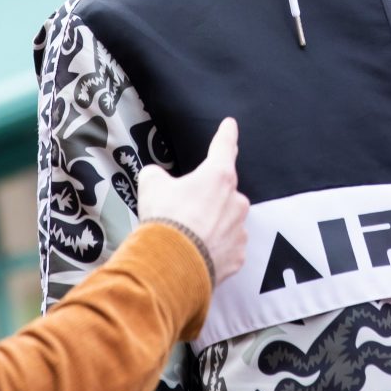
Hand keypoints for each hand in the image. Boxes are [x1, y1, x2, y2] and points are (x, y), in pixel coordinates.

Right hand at [136, 119, 250, 281]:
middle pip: (223, 192)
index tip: (231, 124)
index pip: (224, 147)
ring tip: (186, 236)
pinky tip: (196, 253)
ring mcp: (239, 230)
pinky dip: (214, 248)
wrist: (171, 266)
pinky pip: (227, 246)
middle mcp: (235, 201)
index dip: (226, 134)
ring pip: (226, 220)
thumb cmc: (165, 218)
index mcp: (218, 176)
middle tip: (183, 210)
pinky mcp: (238, 256)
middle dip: (207, 198)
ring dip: (211, 224)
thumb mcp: (151, 185)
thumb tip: (157, 178)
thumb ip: (158, 176)